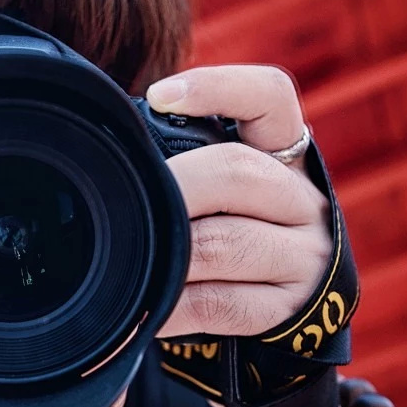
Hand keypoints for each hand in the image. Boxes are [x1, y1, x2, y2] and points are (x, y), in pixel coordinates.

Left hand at [148, 64, 346, 406]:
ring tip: (127, 258)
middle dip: (172, 186)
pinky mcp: (287, 310)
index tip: (159, 97)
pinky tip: (146, 312)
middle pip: (239, 173)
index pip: (271, 98)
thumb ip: (182, 160)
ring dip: (169, 252)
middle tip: (123, 198)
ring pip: (227, 243)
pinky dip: (175, 307)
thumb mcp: (220, 187)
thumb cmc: (225, 235)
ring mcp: (304, 258)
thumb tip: (102, 145)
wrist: (274, 320)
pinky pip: (222, 304)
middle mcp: (304, 200)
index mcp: (283, 154)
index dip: (219, 87)